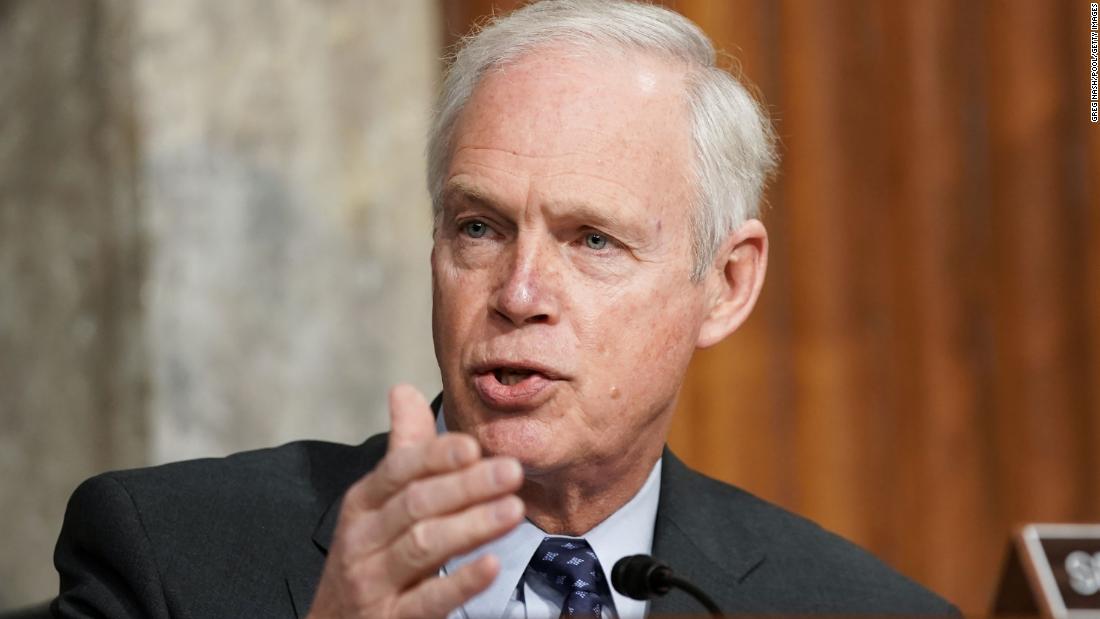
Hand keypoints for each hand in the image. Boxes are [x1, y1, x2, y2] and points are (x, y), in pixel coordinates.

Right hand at [307, 385, 524, 617]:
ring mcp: (373, 584)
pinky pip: (427, 602)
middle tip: (512, 471)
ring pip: (423, 547)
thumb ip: (402, 452)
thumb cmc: (367, 562)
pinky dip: (460, 583)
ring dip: (471, 525)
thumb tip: (404, 390)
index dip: (436, 456)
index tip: (474, 445)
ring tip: (512, 510)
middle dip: (466, 486)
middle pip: (416, 504)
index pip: (398, 471)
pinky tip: (490, 567)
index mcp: (363, 505)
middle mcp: (362, 541)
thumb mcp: (376, 507)